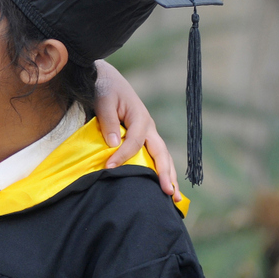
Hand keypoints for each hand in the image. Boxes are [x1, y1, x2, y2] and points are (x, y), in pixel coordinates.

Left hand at [94, 60, 180, 201]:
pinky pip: (155, 156)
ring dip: (169, 176)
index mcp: (140, 117)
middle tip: (167, 192)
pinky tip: (164, 186)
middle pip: (161, 152)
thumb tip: (113, 143)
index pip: (135, 141)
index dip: (123, 155)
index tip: (109, 167)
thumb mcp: (104, 101)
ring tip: (174, 197)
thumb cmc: (105, 89)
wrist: (108, 80)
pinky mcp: (144, 138)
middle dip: (165, 173)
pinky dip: (161, 171)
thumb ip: (108, 120)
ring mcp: (149, 133)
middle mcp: (149, 127)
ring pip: (162, 156)